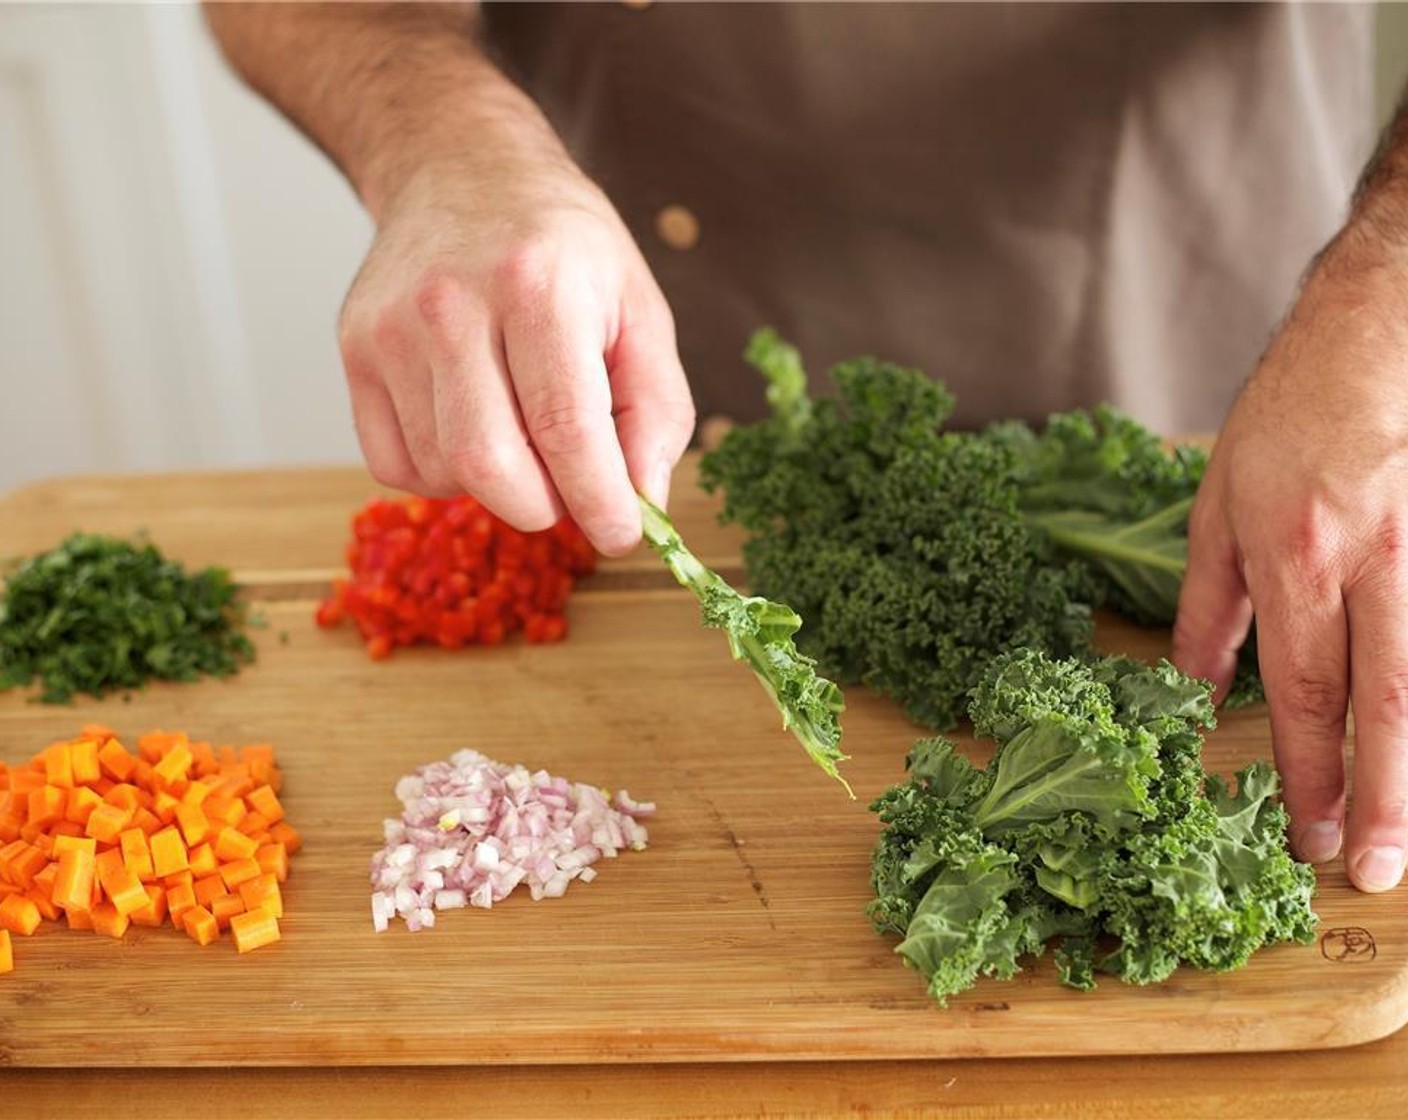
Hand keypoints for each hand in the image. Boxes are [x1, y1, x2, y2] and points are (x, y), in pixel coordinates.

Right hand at [337, 154, 694, 556]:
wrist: (462, 168)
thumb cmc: (563, 248)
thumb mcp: (640, 309)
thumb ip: (657, 408)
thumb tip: (643, 498)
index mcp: (538, 287)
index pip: (566, 430)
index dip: (599, 503)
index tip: (622, 534)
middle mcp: (452, 306)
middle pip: (490, 467)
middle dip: (544, 508)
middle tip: (574, 493)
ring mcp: (391, 330)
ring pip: (445, 473)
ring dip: (498, 486)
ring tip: (525, 433)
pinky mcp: (354, 351)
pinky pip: (395, 466)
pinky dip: (445, 474)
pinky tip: (474, 424)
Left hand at [1174, 238, 1407, 892]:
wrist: (1375, 335)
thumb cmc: (1285, 419)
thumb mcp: (1216, 507)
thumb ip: (1206, 605)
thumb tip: (1189, 689)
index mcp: (1295, 554)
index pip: (1302, 688)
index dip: (1307, 772)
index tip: (1309, 836)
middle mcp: (1373, 561)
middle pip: (1385, 700)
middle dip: (1384, 797)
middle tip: (1380, 874)